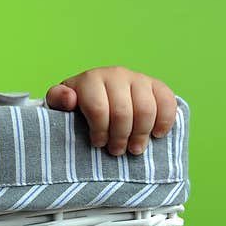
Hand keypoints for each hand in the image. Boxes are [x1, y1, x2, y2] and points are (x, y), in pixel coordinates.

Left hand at [45, 67, 176, 155]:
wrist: (98, 93)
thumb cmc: (77, 105)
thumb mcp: (59, 104)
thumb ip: (58, 100)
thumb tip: (70, 99)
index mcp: (91, 79)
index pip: (98, 109)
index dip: (99, 131)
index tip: (97, 143)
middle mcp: (116, 74)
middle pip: (124, 112)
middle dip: (120, 137)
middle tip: (116, 151)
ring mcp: (138, 78)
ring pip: (146, 109)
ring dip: (141, 134)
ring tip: (134, 148)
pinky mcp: (156, 85)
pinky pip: (167, 101)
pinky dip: (165, 120)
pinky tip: (157, 134)